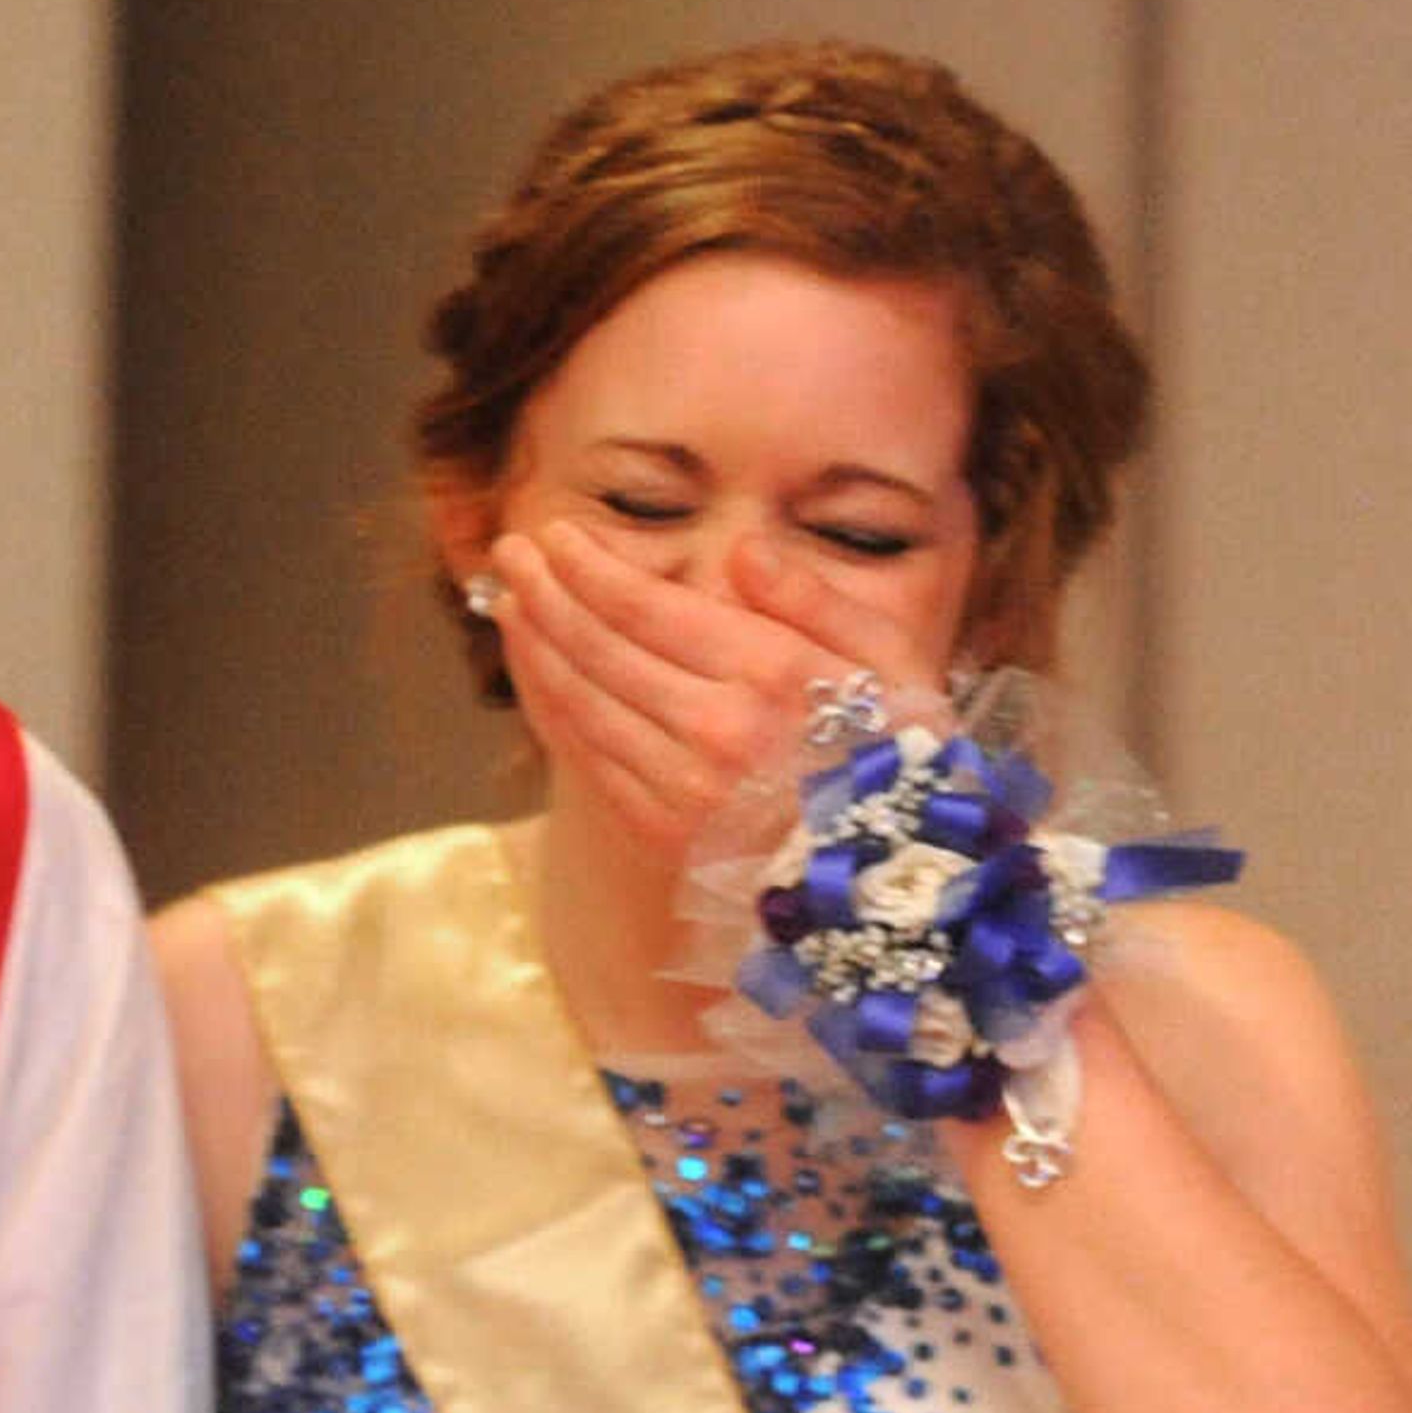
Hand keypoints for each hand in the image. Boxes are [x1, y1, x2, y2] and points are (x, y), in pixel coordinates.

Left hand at [480, 522, 935, 858]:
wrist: (898, 877)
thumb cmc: (902, 753)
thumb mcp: (894, 661)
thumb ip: (816, 600)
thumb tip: (743, 552)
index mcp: (771, 673)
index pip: (647, 607)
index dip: (590, 567)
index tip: (557, 535)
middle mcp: (715, 727)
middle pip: (598, 647)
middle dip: (545, 593)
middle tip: (513, 554)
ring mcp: (681, 786)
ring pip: (579, 701)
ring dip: (534, 646)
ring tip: (509, 602)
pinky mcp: (661, 831)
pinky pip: (584, 757)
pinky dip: (549, 707)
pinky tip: (536, 673)